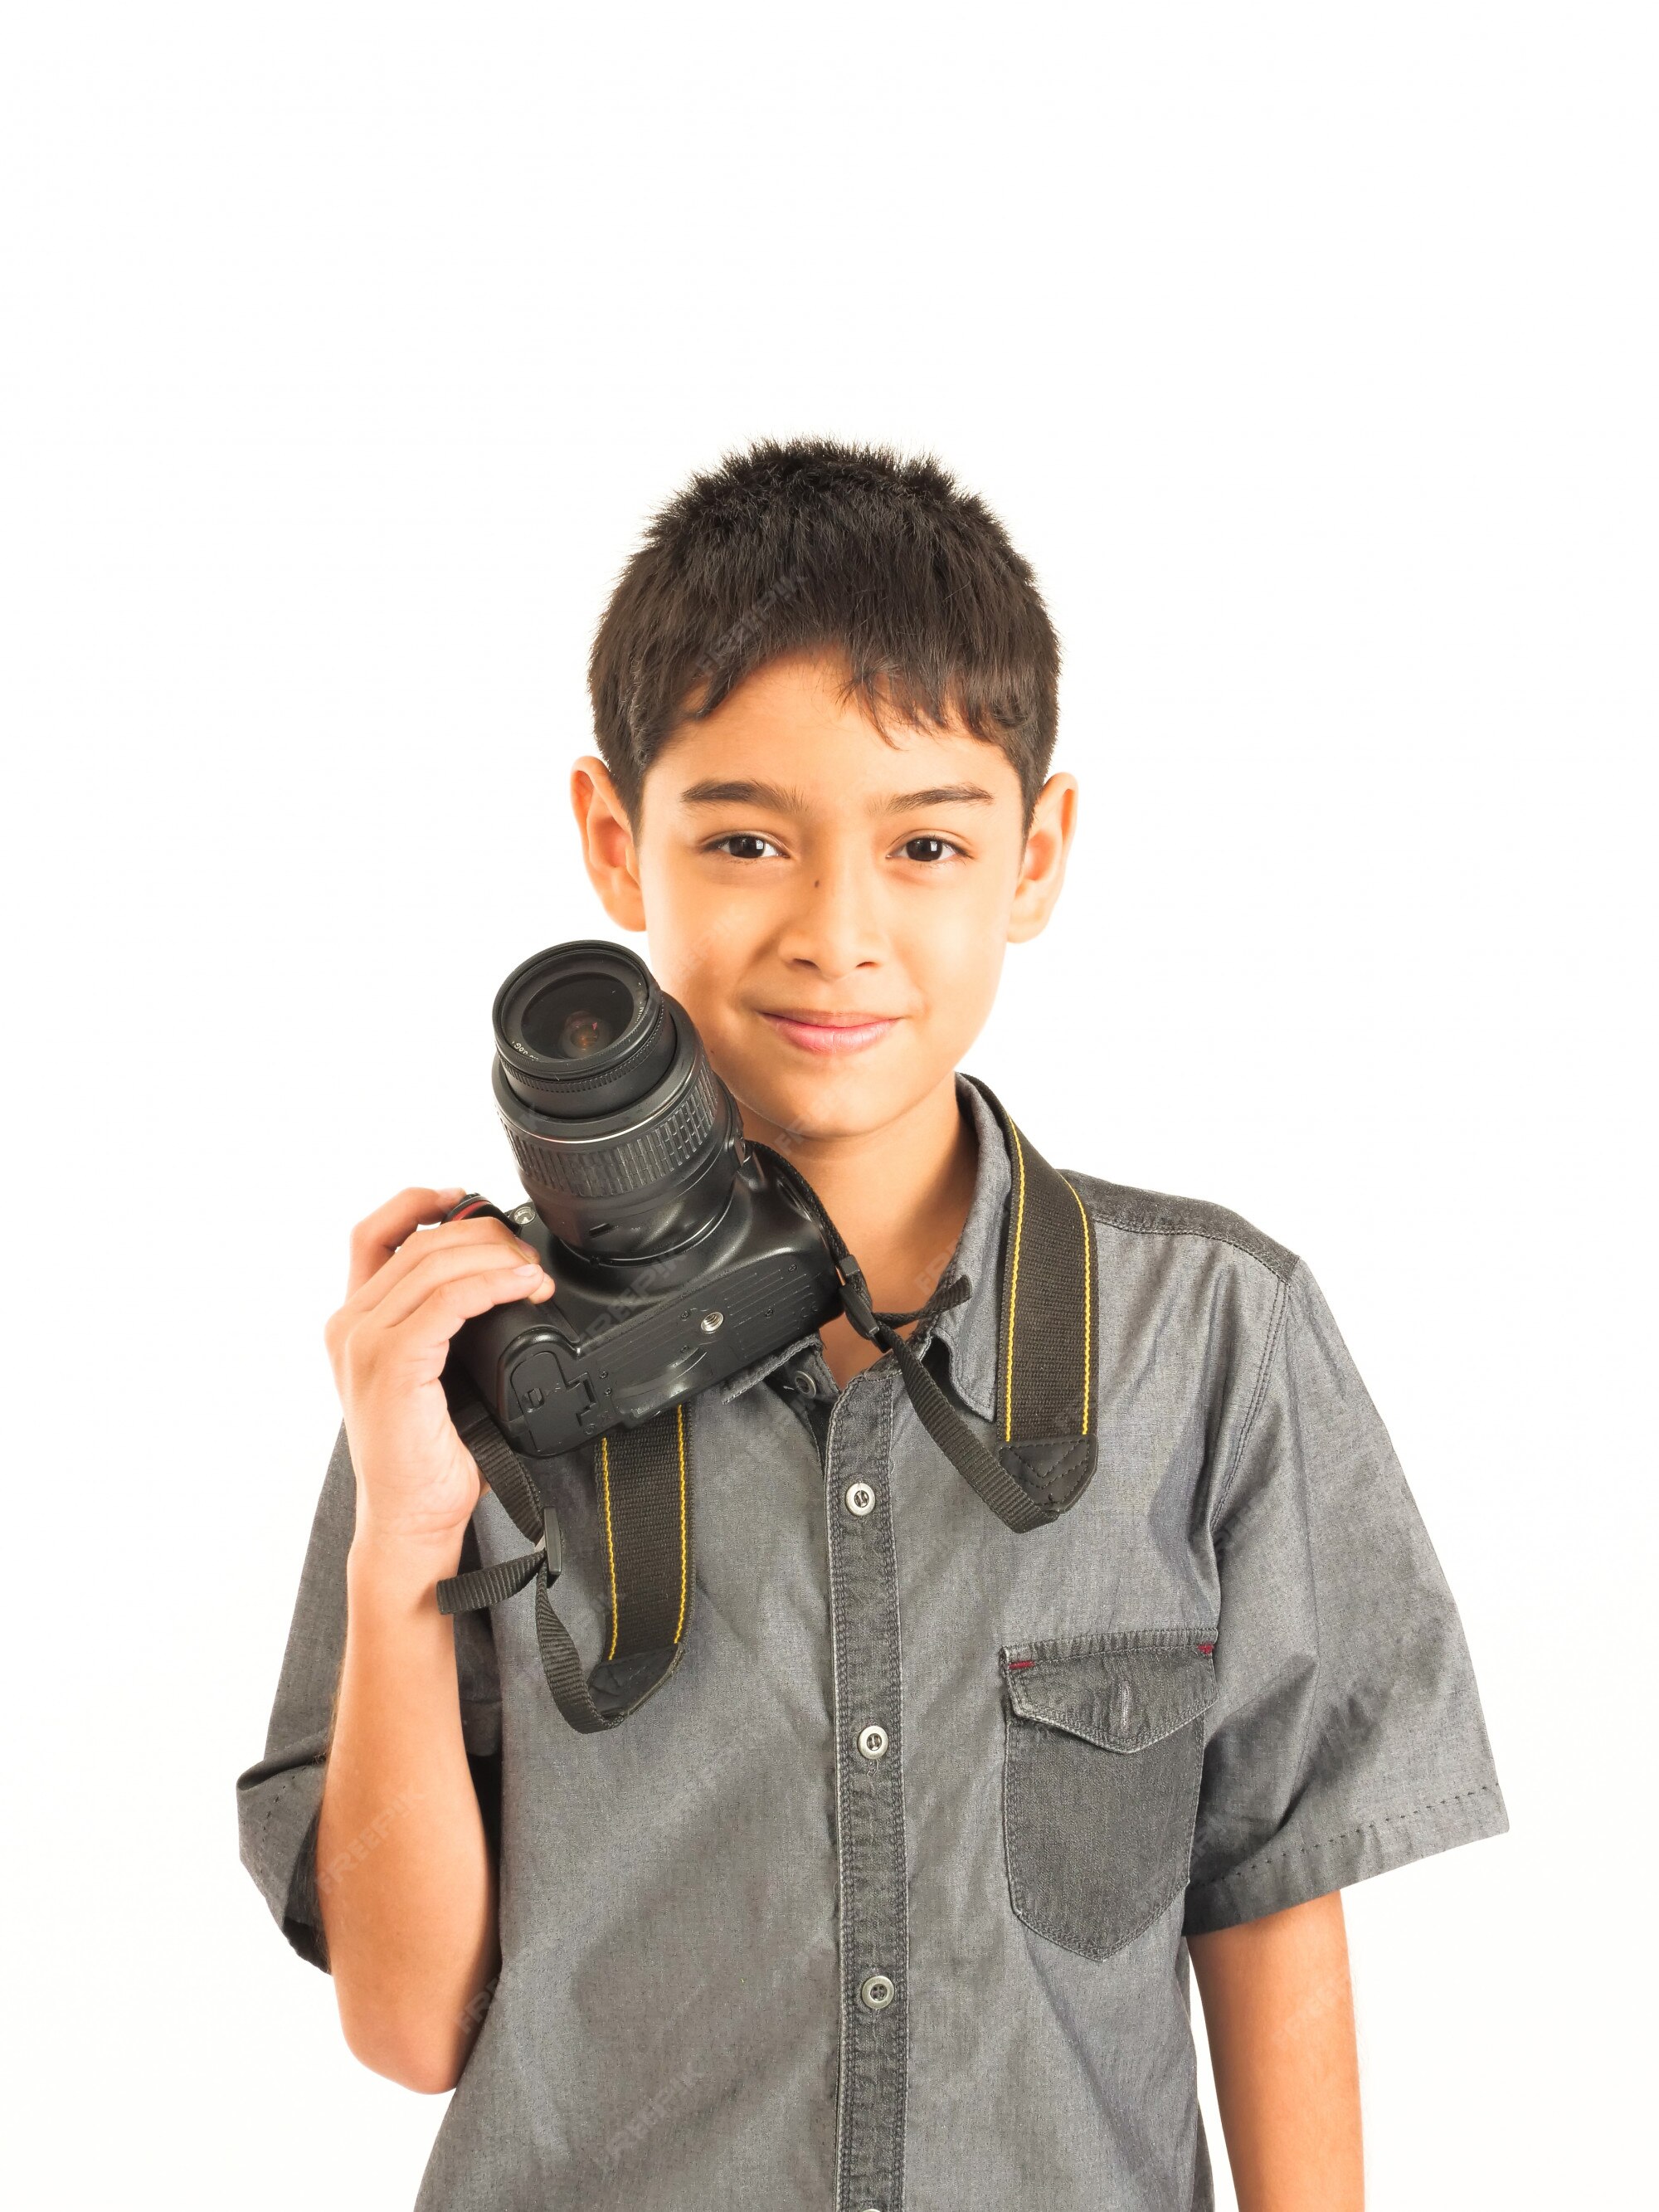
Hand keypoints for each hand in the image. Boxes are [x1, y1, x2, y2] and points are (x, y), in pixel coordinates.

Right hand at [324, 1187, 555, 1560]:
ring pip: (434, 1264)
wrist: (411, 1520)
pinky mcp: (392, 1365)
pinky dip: (490, 1285)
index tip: (464, 1197)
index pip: (375, 1234)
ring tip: (533, 1274)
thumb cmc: (428, 1459)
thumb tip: (500, 1286)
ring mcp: (365, 1344)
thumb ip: (444, 1328)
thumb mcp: (432, 1377)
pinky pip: (446, 1302)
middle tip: (527, 1256)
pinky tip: (521, 1288)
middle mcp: (350, 1326)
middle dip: (483, 1235)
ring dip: (496, 1257)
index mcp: (354, 1323)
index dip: (417, 1202)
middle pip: (418, 1241)